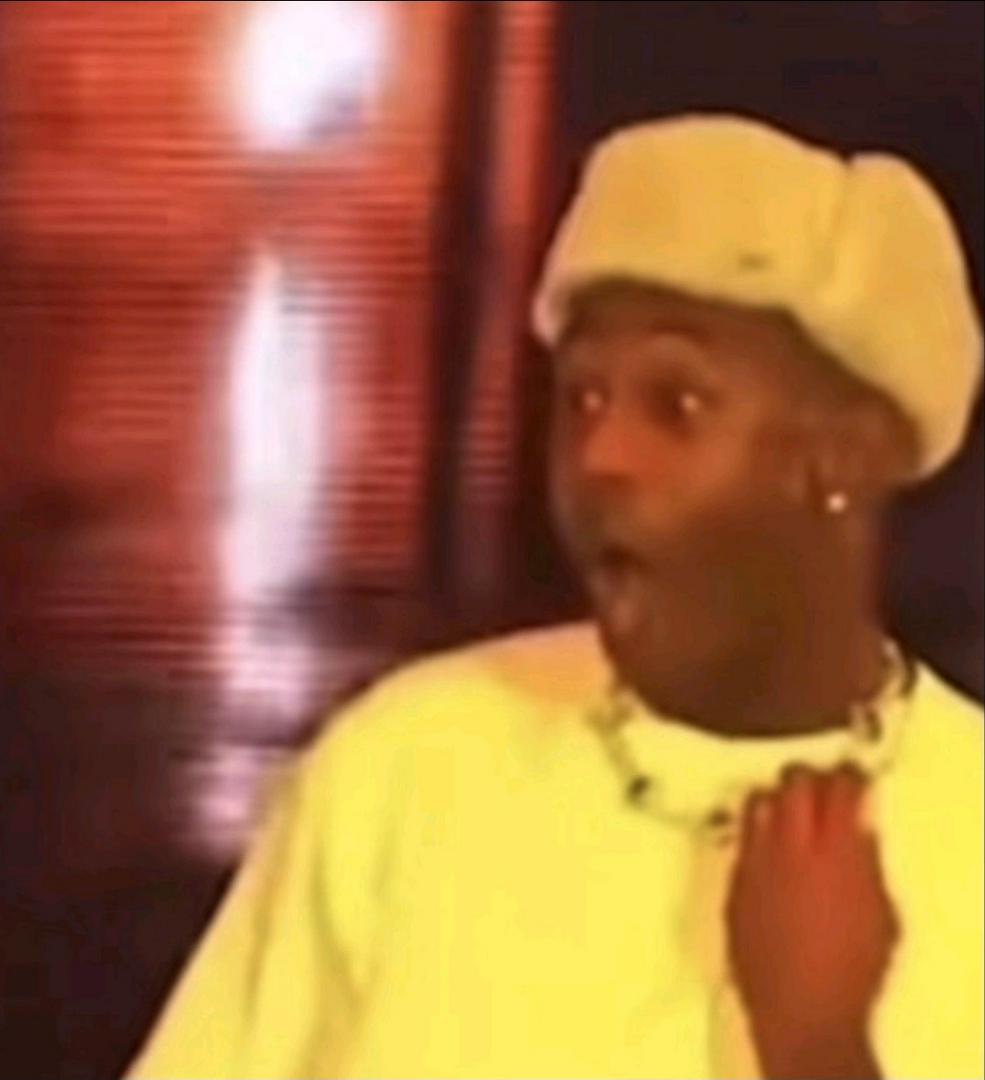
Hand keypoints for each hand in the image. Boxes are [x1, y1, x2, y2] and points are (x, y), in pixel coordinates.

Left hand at [726, 766, 898, 1075]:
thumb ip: (866, 862)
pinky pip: (740, 840)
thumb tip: (858, 828)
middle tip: (819, 787)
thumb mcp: (881, 914)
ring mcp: (753, 861)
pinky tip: (766, 849)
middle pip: (792, 783)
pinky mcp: (731, 883)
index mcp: (834, 851)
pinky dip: (755, 836)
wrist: (800, 1013)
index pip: (838, 788)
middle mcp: (788, 846)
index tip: (852, 776)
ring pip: (756, 802)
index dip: (847, 775)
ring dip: (774, 799)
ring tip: (787, 811)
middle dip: (808, 777)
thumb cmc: (854, 970)